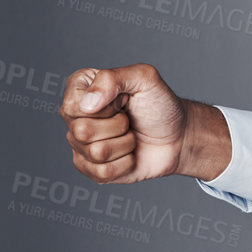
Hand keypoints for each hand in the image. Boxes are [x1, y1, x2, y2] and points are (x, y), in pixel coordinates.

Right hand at [58, 63, 227, 182]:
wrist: (179, 135)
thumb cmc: (160, 105)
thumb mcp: (144, 79)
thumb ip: (112, 78)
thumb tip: (87, 104)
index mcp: (81, 88)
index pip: (73, 105)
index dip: (104, 106)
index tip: (122, 100)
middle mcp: (76, 117)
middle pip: (82, 131)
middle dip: (118, 126)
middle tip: (129, 119)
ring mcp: (81, 145)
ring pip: (96, 153)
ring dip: (125, 144)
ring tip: (131, 135)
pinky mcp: (92, 169)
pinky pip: (103, 172)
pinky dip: (126, 163)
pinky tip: (130, 153)